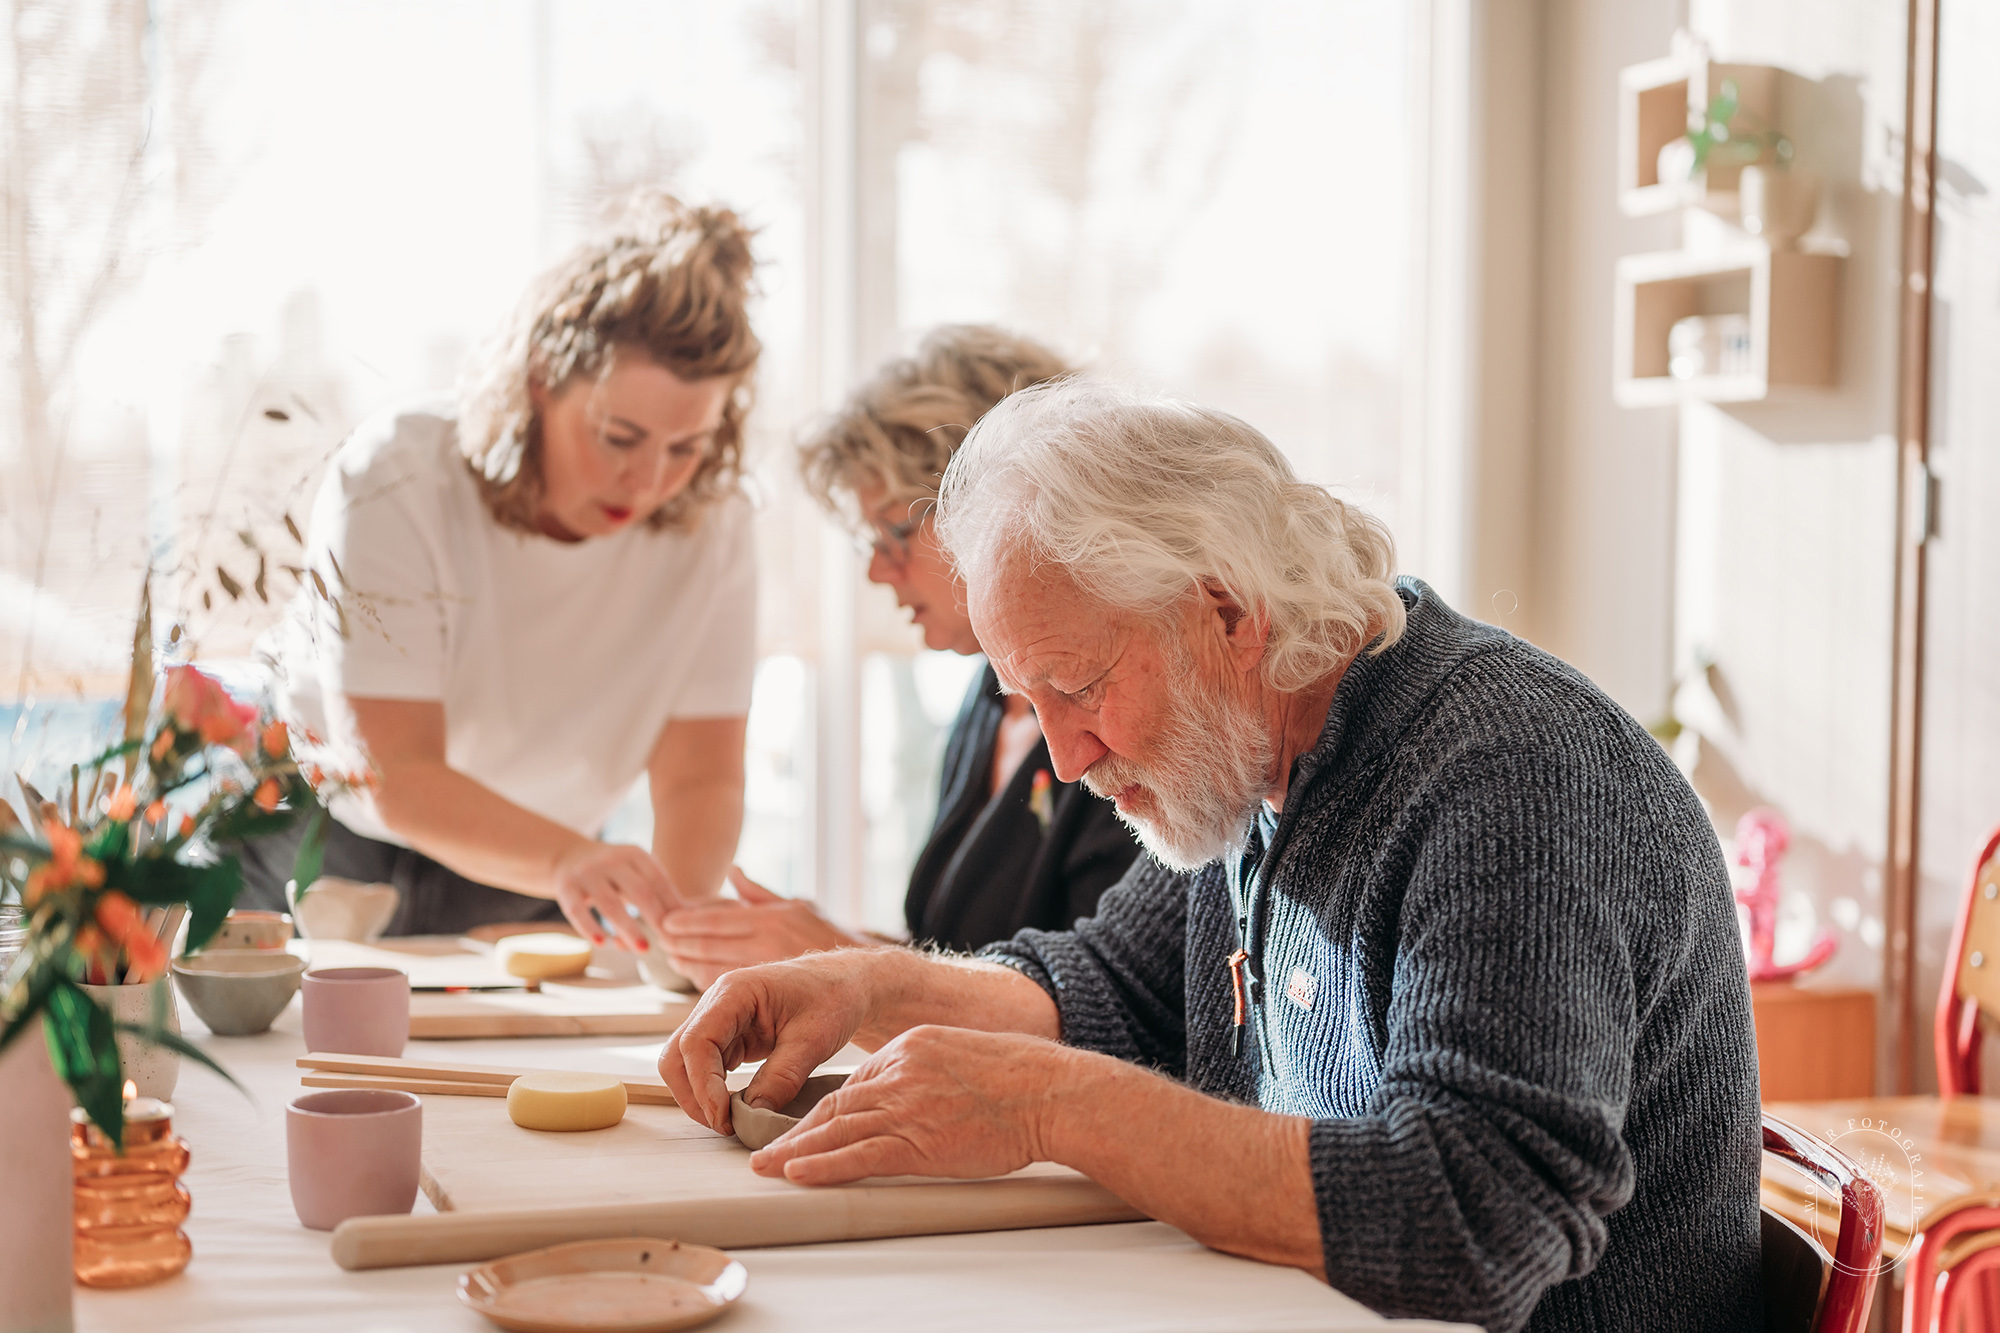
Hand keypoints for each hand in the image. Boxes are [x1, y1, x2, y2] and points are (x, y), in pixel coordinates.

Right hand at [550, 841, 680, 950]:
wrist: (568, 857)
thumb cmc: (615, 874)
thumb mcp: (637, 874)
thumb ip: (661, 894)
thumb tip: (696, 918)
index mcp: (635, 855)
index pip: (659, 881)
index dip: (672, 906)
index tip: (684, 931)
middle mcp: (611, 860)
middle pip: (640, 891)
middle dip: (656, 918)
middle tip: (669, 943)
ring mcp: (587, 872)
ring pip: (610, 903)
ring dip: (629, 928)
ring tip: (643, 950)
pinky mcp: (565, 886)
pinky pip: (578, 910)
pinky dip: (590, 928)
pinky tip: (602, 944)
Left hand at [656, 867, 862, 988]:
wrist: (861, 981)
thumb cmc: (829, 938)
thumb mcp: (799, 905)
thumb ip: (760, 893)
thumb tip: (732, 872)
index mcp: (772, 920)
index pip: (718, 919)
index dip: (687, 920)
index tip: (665, 920)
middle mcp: (767, 947)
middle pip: (708, 945)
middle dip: (680, 942)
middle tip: (659, 938)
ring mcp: (764, 974)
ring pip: (711, 970)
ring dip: (687, 963)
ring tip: (672, 956)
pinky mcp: (765, 1000)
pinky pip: (727, 988)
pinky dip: (705, 980)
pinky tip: (694, 974)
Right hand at [657, 951, 876, 1132]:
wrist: (848, 984)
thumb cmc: (834, 997)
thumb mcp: (814, 1040)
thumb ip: (782, 1077)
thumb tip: (753, 1115)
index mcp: (735, 992)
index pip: (697, 1042)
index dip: (703, 1085)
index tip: (723, 1118)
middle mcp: (718, 1003)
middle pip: (677, 1054)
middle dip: (692, 1094)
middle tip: (723, 1125)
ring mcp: (720, 1020)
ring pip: (686, 1063)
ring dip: (700, 1095)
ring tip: (730, 1121)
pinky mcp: (730, 1036)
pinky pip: (707, 1066)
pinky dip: (713, 1090)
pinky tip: (735, 1108)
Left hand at [750, 1027, 1066, 1185]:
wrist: (1050, 1092)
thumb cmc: (1023, 1078)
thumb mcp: (965, 1055)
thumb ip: (931, 1069)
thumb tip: (920, 1091)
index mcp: (911, 1047)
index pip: (856, 1082)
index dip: (825, 1108)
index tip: (804, 1125)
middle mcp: (901, 1072)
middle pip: (836, 1104)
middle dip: (796, 1129)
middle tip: (763, 1146)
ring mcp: (907, 1106)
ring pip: (838, 1128)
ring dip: (795, 1150)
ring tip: (764, 1165)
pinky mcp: (918, 1141)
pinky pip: (859, 1155)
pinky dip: (824, 1164)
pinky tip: (797, 1172)